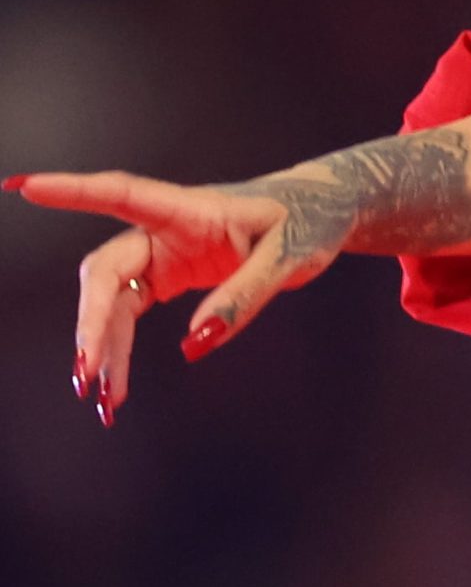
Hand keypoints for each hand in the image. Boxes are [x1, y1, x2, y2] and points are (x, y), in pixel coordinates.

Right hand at [10, 167, 343, 421]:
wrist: (324, 213)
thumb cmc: (309, 221)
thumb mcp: (290, 258)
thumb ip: (244, 296)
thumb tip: (196, 343)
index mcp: (191, 209)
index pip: (123, 193)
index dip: (74, 192)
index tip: (26, 189)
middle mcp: (165, 229)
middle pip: (107, 271)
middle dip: (91, 321)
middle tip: (86, 372)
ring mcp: (163, 254)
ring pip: (112, 300)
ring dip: (101, 346)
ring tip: (97, 396)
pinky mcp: (168, 277)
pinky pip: (130, 314)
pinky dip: (121, 349)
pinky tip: (114, 387)